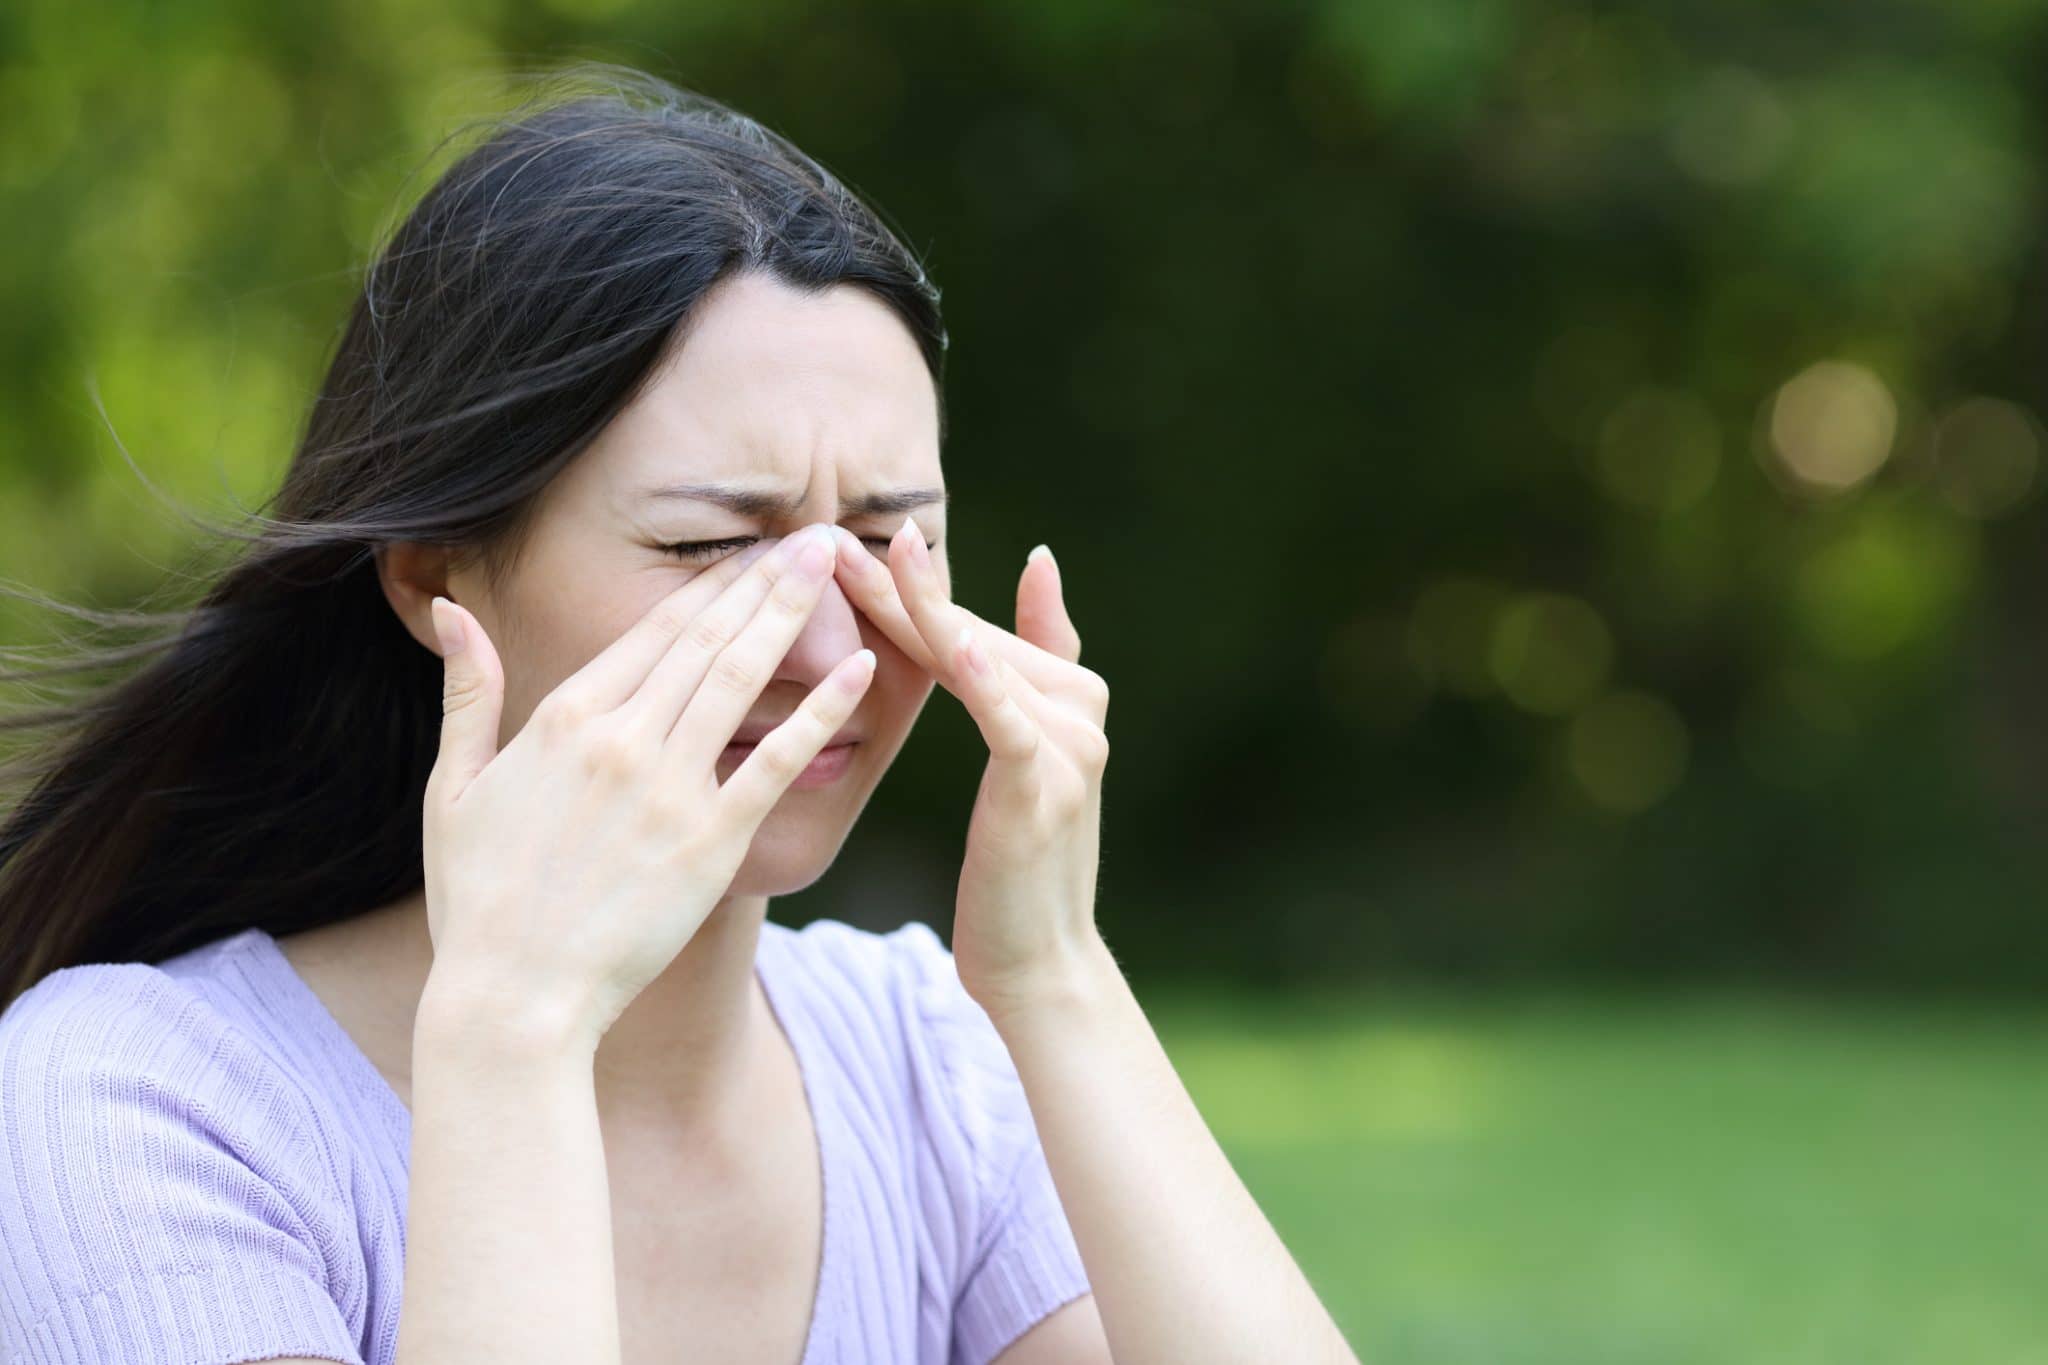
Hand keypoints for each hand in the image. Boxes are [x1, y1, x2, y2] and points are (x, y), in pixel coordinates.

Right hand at [421, 522, 872, 1047]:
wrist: (512, 999)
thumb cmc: (479, 902)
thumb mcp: (453, 788)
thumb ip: (467, 692)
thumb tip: (452, 610)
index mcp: (563, 718)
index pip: (653, 629)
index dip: (710, 584)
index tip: (752, 549)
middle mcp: (620, 739)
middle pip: (706, 638)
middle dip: (765, 577)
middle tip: (818, 533)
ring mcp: (667, 788)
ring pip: (741, 678)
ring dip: (793, 614)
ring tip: (838, 563)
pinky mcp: (709, 843)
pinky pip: (775, 762)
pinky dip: (820, 710)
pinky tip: (859, 667)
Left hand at [829, 519, 1110, 1019]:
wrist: (1038, 963)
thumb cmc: (1017, 866)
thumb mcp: (1021, 758)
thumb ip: (1025, 663)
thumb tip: (1041, 560)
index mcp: (1069, 692)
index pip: (970, 628)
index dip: (908, 587)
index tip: (849, 541)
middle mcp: (1078, 708)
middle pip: (968, 637)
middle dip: (897, 591)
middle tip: (828, 543)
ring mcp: (1069, 745)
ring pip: (978, 666)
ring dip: (918, 614)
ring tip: (866, 565)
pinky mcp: (1046, 785)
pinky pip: (1006, 721)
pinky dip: (983, 680)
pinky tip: (953, 644)